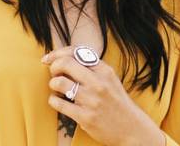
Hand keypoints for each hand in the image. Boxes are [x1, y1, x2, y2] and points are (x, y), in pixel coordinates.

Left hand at [41, 45, 164, 145]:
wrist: (131, 128)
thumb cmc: (117, 102)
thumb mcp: (110, 79)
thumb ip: (92, 68)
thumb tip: (65, 58)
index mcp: (105, 70)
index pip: (76, 52)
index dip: (57, 53)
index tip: (48, 58)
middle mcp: (98, 83)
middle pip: (65, 64)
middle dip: (53, 67)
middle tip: (54, 73)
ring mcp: (92, 100)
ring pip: (59, 83)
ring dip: (53, 84)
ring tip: (57, 89)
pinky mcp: (85, 117)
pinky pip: (59, 104)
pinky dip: (53, 100)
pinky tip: (57, 101)